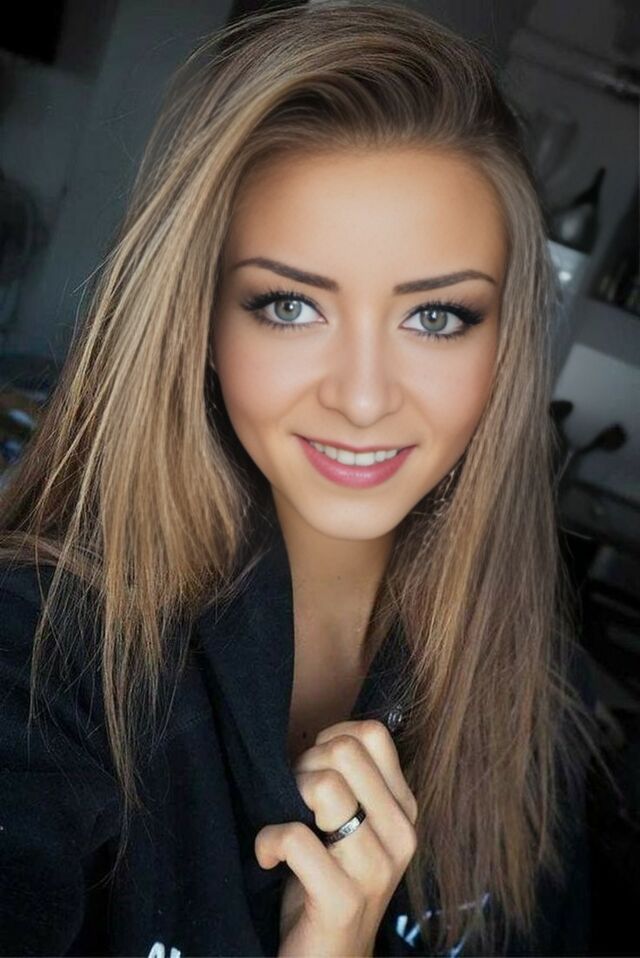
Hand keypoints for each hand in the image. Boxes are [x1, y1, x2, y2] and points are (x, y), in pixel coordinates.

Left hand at [254, 719, 418, 956]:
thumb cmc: (327, 884)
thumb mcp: (351, 829)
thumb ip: (349, 783)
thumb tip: (320, 736)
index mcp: (404, 810)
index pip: (372, 734)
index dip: (330, 738)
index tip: (314, 769)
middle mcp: (401, 834)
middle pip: (345, 750)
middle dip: (305, 765)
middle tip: (294, 800)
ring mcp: (376, 868)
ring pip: (325, 785)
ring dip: (288, 796)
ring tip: (285, 823)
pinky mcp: (344, 899)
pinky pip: (295, 837)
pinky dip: (268, 841)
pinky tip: (269, 858)